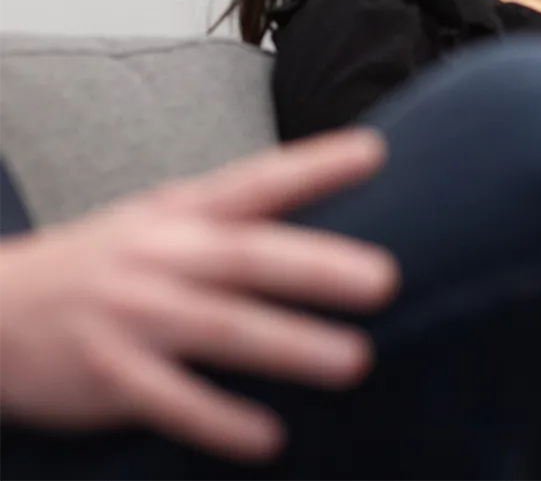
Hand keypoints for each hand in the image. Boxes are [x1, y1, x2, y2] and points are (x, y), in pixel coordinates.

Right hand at [0, 129, 397, 462]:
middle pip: (248, 257)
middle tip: (385, 280)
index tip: (374, 152)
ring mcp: (131, 316)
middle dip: (317, 269)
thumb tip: (330, 202)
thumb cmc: (105, 263)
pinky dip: (220, 420)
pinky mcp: (107, 374)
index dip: (314, 166)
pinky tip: (269, 437)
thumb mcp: (161, 220)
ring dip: (290, 347)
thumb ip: (237, 213)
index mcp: (180, 213)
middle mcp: (161, 257)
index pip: (257, 181)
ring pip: (220, 329)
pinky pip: (170, 400)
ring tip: (354, 361)